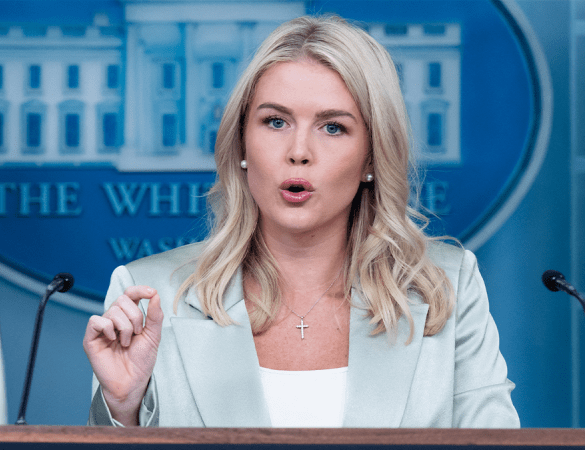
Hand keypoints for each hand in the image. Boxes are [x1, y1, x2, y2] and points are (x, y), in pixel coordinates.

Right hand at [83, 286, 162, 425]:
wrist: (132, 382)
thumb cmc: (141, 361)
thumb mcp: (153, 335)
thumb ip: (155, 315)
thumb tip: (155, 295)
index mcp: (129, 316)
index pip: (130, 294)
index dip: (139, 290)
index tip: (150, 292)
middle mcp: (115, 319)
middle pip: (122, 299)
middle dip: (135, 316)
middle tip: (137, 333)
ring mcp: (102, 328)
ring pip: (113, 311)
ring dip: (125, 327)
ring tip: (126, 343)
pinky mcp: (91, 338)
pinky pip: (96, 321)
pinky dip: (108, 328)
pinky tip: (113, 340)